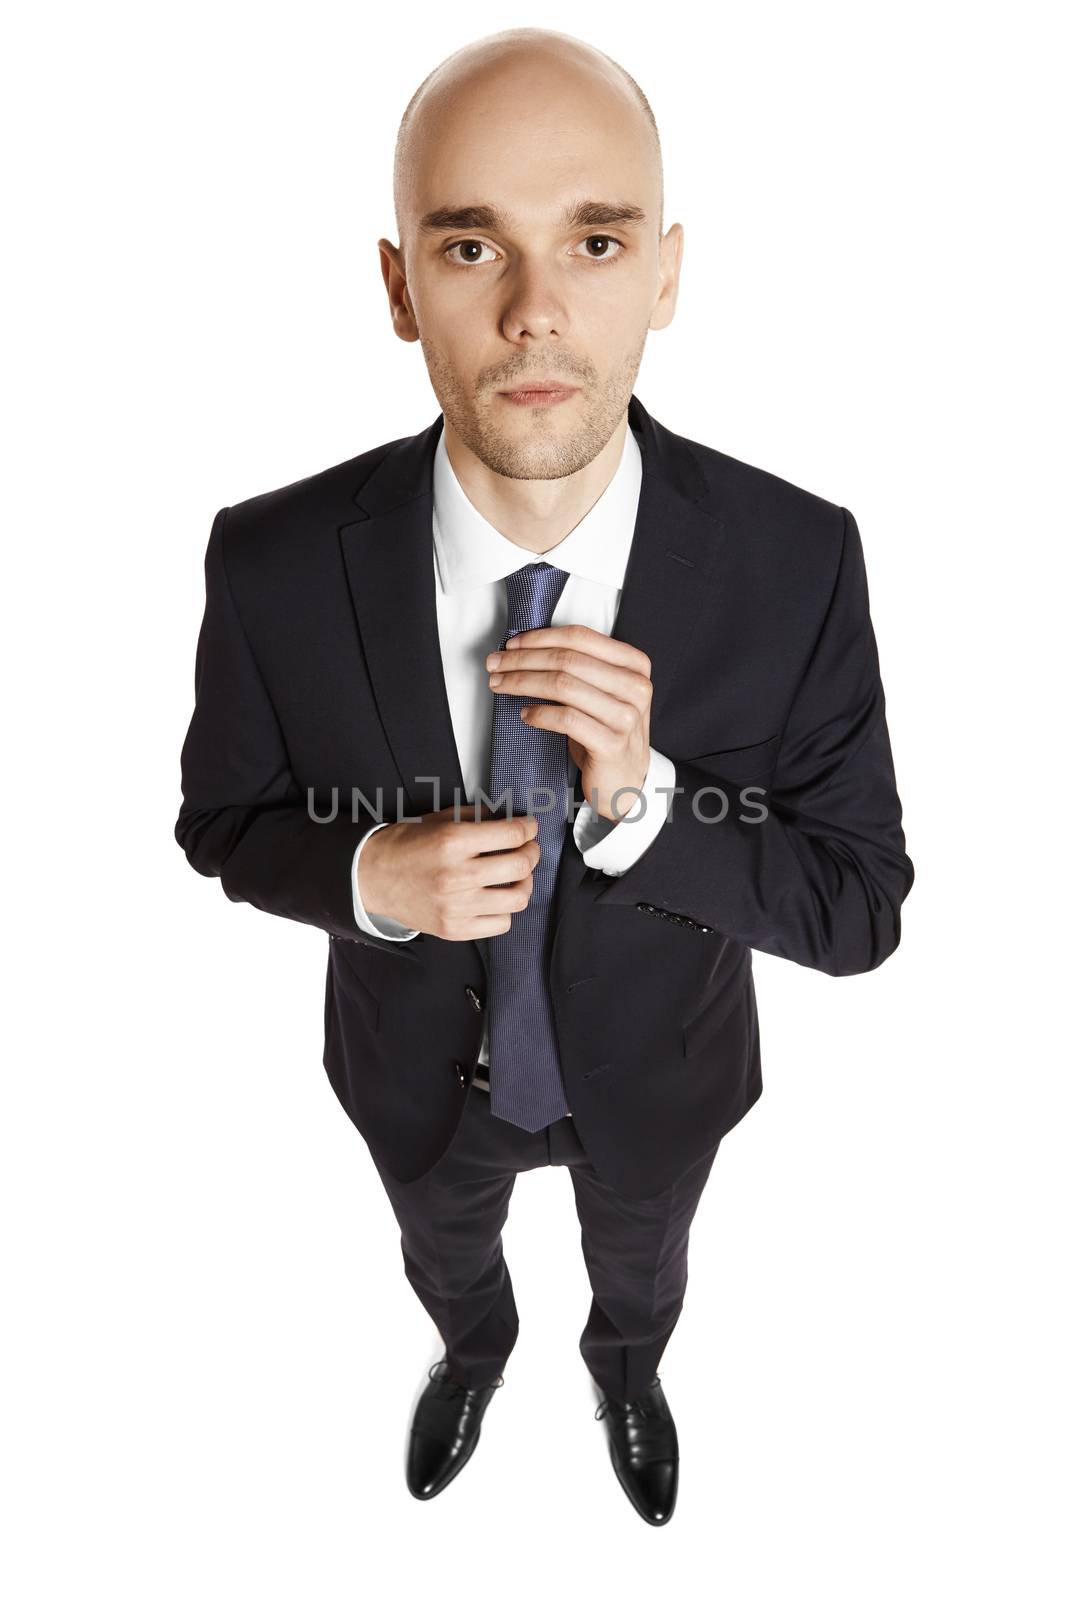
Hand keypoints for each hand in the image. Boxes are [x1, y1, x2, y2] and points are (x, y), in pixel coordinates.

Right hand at [358, 805, 540, 940]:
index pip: (512, 834)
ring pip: (518, 898)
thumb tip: (511, 818)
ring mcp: (457, 906)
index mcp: (453, 842)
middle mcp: (457, 875)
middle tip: (528, 848)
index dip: (528, 828)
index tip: (529, 827)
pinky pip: (501, 923)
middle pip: (520, 865)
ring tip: (517, 876)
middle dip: (532, 852)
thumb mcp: (440, 819)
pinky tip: (497, 897)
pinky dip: (506, 909)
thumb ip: (477, 816)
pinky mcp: (455, 929)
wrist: (372, 877)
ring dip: (525, 883)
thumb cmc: (405, 847)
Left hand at [485, 624, 651, 821]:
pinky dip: (539, 714)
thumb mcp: (602, 692)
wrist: (627, 779)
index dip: (540, 638)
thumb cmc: (607, 732)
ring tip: (501, 685)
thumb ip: (579, 667)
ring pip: (562, 686)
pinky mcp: (612, 744)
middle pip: (566, 660)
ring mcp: (626, 716)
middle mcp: (635, 687)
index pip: (580, 637)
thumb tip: (525, 649)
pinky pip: (565, 719)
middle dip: (523, 660)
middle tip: (496, 665)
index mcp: (634, 665)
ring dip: (522, 682)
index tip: (512, 645)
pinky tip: (525, 714)